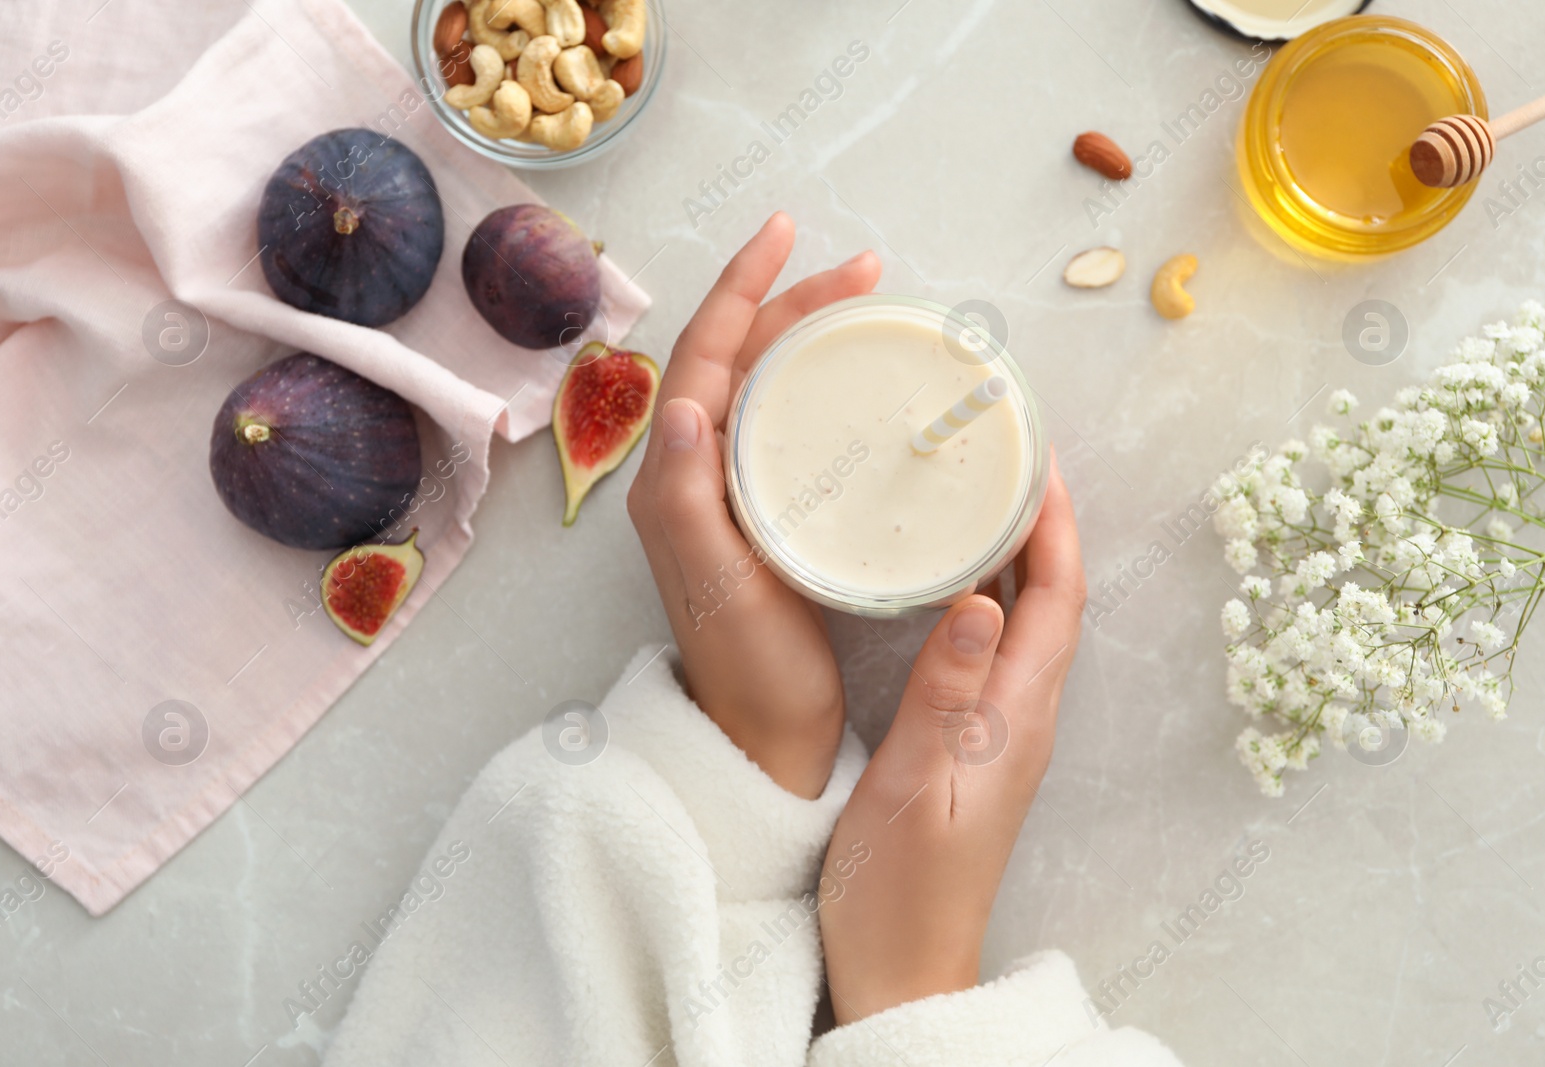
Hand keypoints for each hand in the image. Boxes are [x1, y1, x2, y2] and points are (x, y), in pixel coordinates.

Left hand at [627, 213, 881, 798]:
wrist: (764, 738)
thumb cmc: (750, 670)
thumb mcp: (719, 585)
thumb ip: (691, 499)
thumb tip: (682, 402)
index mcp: (676, 480)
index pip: (702, 355)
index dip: (741, 289)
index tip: (786, 235)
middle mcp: (694, 475)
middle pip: (737, 359)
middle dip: (792, 303)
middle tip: (865, 273)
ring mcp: (728, 494)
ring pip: (764, 386)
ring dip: (808, 338)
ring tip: (868, 308)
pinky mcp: (763, 515)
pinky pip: (785, 425)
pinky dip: (818, 388)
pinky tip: (857, 386)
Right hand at [817, 453, 1085, 1021]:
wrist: (902, 967)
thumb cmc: (900, 888)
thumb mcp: (916, 785)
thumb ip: (947, 693)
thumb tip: (983, 601)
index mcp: (1016, 718)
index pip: (1058, 599)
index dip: (1055, 525)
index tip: (1037, 457)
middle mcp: (1023, 717)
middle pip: (1055, 599)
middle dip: (1045, 522)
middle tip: (1011, 454)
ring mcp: (1004, 731)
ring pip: (1030, 620)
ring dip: (1021, 554)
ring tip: (986, 494)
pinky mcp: (978, 744)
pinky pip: (1000, 647)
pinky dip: (991, 595)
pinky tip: (952, 580)